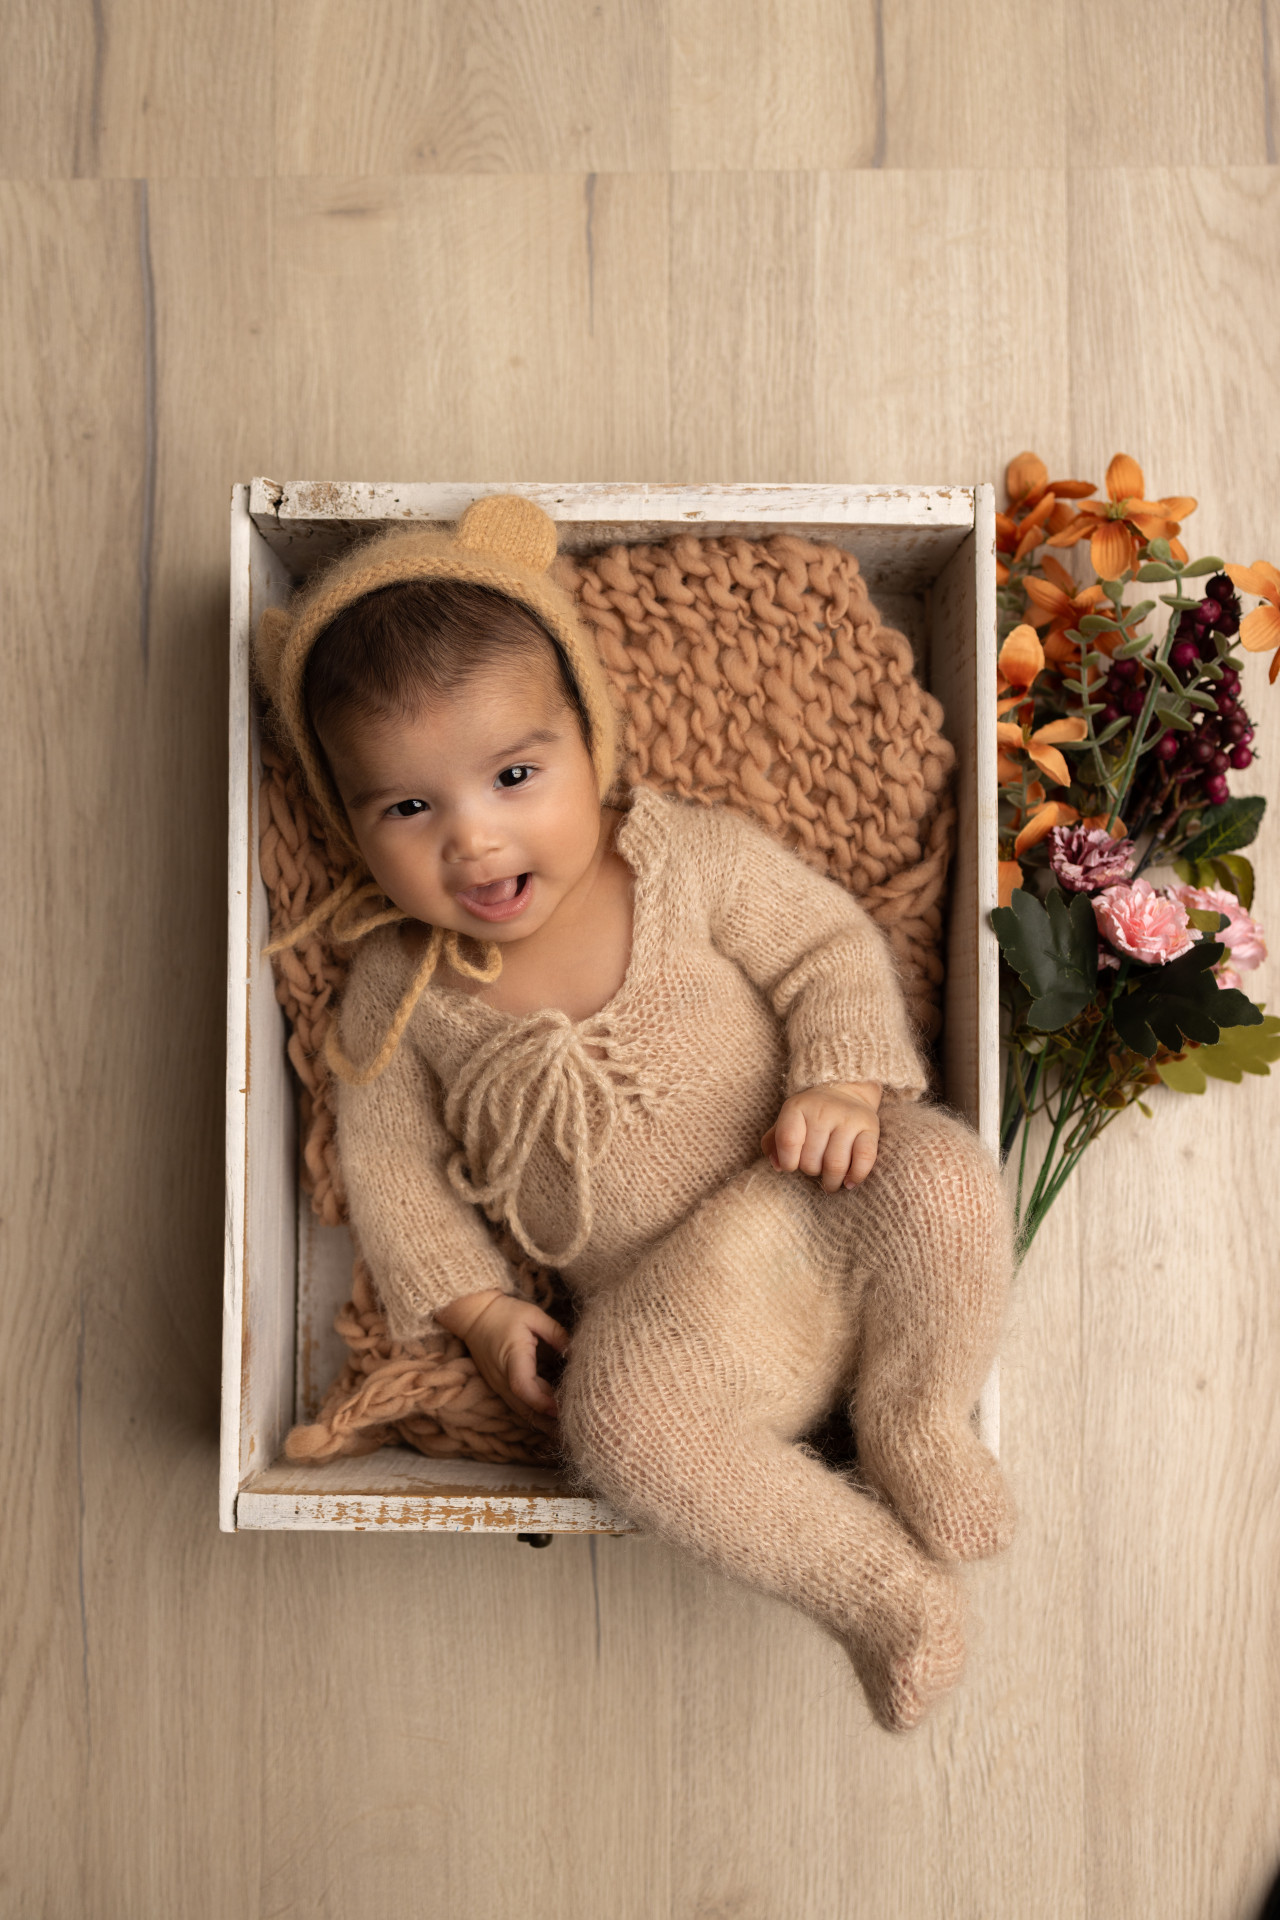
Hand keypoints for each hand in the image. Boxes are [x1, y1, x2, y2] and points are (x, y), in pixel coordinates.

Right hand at [435, 1289, 568, 1434]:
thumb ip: (556, 1333)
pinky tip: (551, 1422)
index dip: (542, 1401)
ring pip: (522, 1411)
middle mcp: (503, 1377)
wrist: (473, 1316)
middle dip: (548, 1421)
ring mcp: (499, 1385)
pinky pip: (518, 1405)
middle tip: (574, 1429)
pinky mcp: (500, 1386)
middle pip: (525, 1407)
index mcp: (512, 1358)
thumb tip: (576, 1350)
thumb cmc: (504, 1312)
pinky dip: (534, 1415)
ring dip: (543, 1422)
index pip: (523, 1387)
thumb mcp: (533, 1315)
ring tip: (565, 1433)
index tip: (562, 1408)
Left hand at [761, 1081, 882, 1191]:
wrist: (846, 1089)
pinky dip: (856, 1176)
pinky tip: (850, 1182)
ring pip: (835, 1165)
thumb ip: (773, 1142)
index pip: (788, 1141)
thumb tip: (777, 1166)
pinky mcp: (870, 1127)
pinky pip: (864, 1160)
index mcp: (797, 1107)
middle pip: (811, 1160)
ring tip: (830, 1183)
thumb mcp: (787, 1120)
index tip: (791, 1166)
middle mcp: (823, 1110)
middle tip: (815, 1169)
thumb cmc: (811, 1114)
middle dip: (811, 1171)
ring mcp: (848, 1118)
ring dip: (831, 1182)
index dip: (788, 1162)